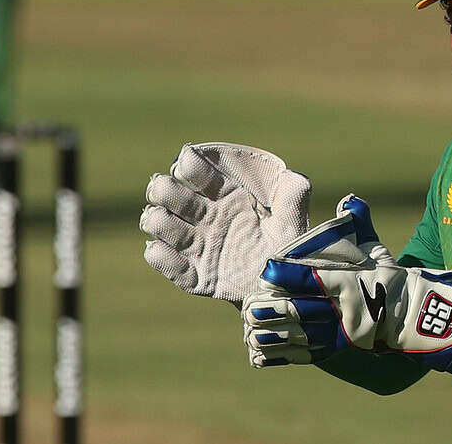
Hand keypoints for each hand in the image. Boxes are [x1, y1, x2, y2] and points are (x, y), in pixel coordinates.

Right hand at [140, 142, 310, 304]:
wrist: (284, 288)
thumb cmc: (287, 248)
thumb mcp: (294, 219)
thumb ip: (294, 193)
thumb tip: (291, 174)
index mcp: (228, 198)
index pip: (203, 175)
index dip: (191, 166)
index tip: (186, 163)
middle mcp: (208, 218)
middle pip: (174, 197)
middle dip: (164, 190)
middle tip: (162, 189)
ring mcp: (198, 247)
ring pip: (163, 227)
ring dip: (157, 221)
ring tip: (158, 219)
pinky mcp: (195, 276)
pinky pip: (171, 267)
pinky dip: (161, 259)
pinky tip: (157, 250)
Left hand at [243, 195, 451, 370]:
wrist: (411, 313)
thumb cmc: (388, 276)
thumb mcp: (376, 249)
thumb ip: (360, 223)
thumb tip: (350, 199)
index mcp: (353, 282)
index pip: (319, 278)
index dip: (292, 275)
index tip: (268, 269)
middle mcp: (347, 309)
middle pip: (306, 310)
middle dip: (278, 310)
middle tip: (251, 308)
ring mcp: (344, 333)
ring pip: (304, 336)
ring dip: (276, 335)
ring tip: (252, 332)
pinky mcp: (340, 349)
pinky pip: (308, 354)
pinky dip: (285, 355)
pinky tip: (263, 355)